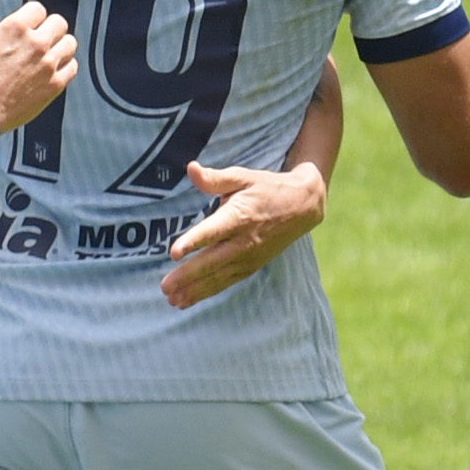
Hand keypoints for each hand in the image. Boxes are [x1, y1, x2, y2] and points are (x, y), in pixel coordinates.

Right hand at [0, 0, 78, 128]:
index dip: (30, 17)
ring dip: (60, 46)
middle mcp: (37, 43)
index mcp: (16, 28)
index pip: (38, 9)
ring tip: (47, 54)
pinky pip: (73, 66)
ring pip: (70, 43)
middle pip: (59, 23)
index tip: (24, 28)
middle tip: (37, 40)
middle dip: (48, 28)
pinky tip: (51, 70)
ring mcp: (49, 65)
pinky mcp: (55, 84)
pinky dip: (65, 66)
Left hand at [160, 158, 327, 309]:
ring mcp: (249, 256)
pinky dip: (207, 292)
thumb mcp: (243, 176)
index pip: (214, 231)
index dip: (194, 241)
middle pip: (213, 260)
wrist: (304, 206)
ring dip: (195, 290)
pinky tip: (187, 300)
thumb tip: (191, 168)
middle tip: (165, 287)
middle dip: (188, 275)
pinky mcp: (251, 266)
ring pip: (219, 276)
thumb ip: (215, 178)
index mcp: (241, 216)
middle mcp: (245, 241)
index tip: (174, 252)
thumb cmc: (267, 188)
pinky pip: (227, 282)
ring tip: (172, 300)